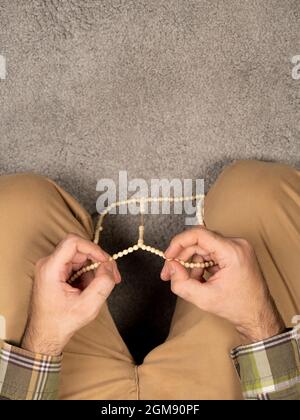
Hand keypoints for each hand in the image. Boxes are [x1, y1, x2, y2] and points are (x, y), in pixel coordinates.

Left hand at [22, 234, 120, 355]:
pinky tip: (90, 290)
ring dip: (94, 270)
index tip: (106, 262)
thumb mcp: (87, 306)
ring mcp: (52, 267)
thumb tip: (109, 266)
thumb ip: (102, 284)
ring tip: (98, 289)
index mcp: (50, 269)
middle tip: (112, 276)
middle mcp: (49, 264)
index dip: (93, 248)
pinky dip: (89, 274)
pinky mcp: (57, 272)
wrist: (45, 335)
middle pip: (80, 249)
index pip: (73, 242)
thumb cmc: (61, 323)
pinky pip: (78, 265)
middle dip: (98, 260)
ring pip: (81, 257)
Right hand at [161, 227, 284, 343]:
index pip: (199, 234)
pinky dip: (201, 264)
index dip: (179, 243)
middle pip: (199, 242)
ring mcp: (237, 247)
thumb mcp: (204, 299)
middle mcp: (236, 244)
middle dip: (182, 257)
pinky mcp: (235, 253)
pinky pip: (211, 252)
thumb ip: (181, 283)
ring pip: (203, 247)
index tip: (168, 257)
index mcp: (232, 252)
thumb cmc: (238, 307)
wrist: (258, 315)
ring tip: (187, 281)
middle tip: (169, 273)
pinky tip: (199, 279)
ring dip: (191, 263)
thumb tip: (171, 266)